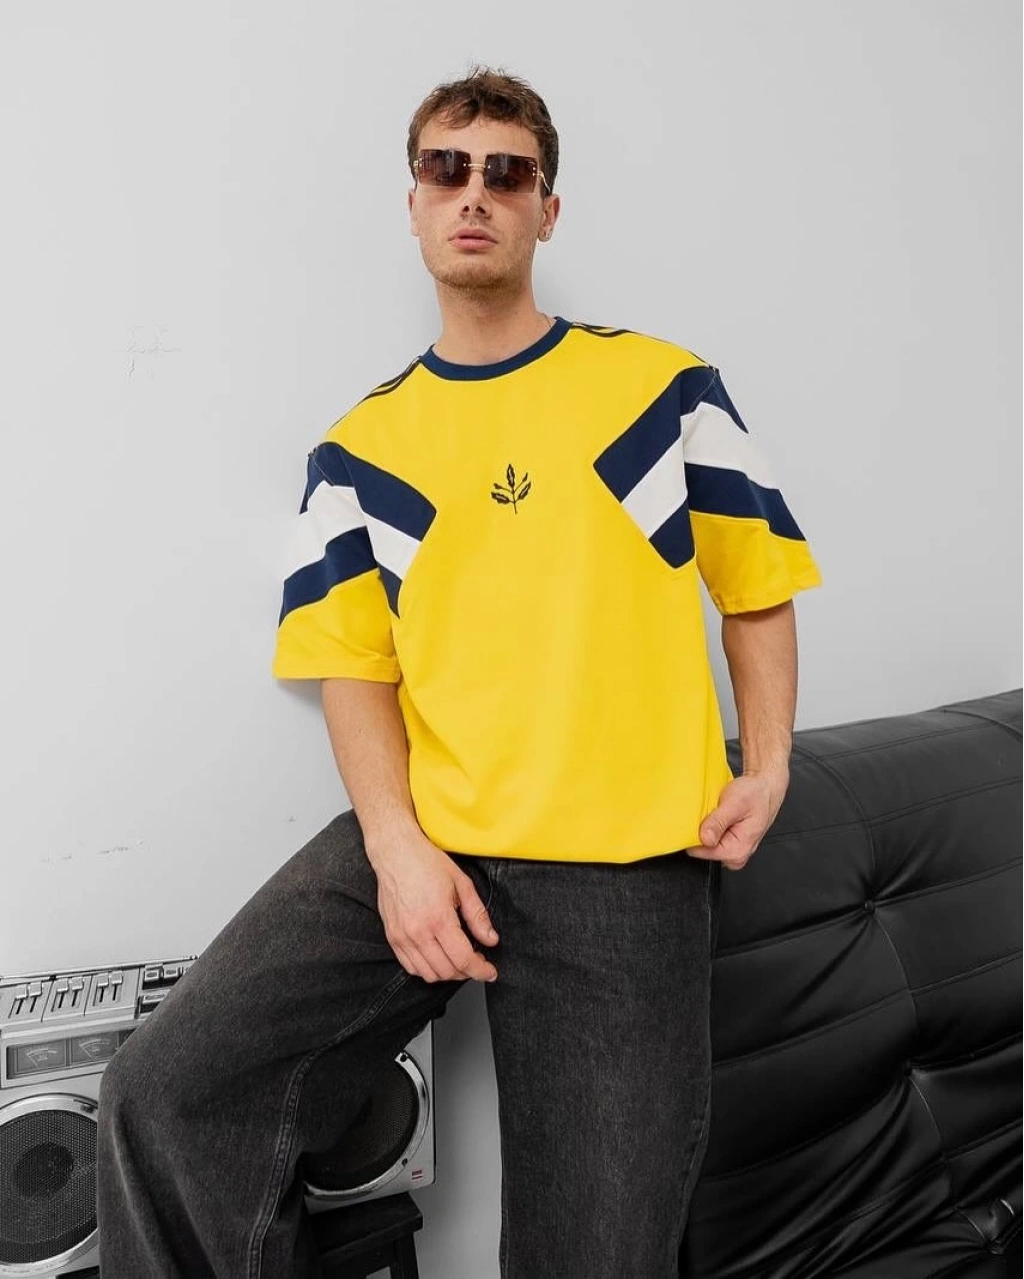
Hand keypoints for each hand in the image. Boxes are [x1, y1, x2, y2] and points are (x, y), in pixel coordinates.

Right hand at [368, 827, 499, 983]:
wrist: (395, 853)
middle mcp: (418, 932)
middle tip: (478, 962)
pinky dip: (427, 970)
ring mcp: (402, 937)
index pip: (463, 960)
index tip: (490, 972)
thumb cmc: (427, 863)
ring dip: (448, 973)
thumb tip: (491, 939)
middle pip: (447, 971)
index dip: (481, 970)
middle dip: (467, 972)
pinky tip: (438, 958)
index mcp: (439, 919)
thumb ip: (478, 916)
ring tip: (459, 961)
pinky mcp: (392, 937)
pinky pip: (410, 967)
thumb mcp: (462, 884)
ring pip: (428, 974)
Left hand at [686, 769, 788, 870]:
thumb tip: (705, 838)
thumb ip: (718, 822)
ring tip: (718, 812)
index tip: (697, 820)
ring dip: (705, 826)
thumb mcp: (735, 803)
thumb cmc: (756, 794)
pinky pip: (709, 838)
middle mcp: (736, 855)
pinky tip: (717, 815)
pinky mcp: (728, 843)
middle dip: (700, 830)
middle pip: (702, 849)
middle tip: (712, 812)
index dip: (694, 834)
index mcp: (738, 850)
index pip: (701, 852)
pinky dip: (709, 825)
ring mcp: (731, 850)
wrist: (765, 788)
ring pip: (704, 843)